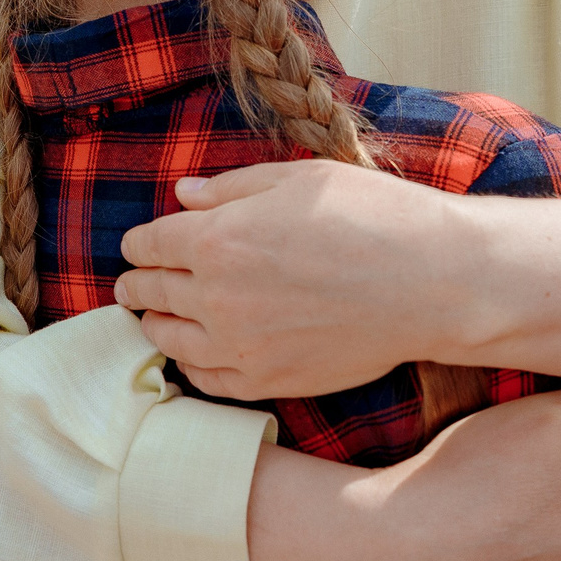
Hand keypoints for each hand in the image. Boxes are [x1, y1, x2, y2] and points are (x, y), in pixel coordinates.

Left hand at [118, 159, 456, 398]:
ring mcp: (239, 345)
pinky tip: (192, 354)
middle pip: (150, 292)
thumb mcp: (298, 179)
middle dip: (137, 285)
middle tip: (131, 286)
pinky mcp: (267, 381)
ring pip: (167, 340)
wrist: (430, 282)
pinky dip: (190, 365)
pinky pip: (205, 380)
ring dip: (155, 325)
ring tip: (155, 320)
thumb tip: (182, 196)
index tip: (136, 247)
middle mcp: (216, 296)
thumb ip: (231, 188)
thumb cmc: (372, 217)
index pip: (150, 243)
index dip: (138, 243)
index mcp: (218, 238)